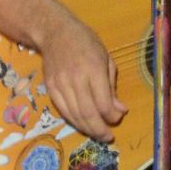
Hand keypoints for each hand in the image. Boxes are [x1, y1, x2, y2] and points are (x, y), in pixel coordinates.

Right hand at [37, 12, 127, 140]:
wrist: (55, 32)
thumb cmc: (85, 42)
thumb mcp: (106, 59)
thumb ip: (112, 87)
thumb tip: (120, 110)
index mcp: (93, 70)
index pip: (103, 103)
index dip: (112, 116)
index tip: (118, 118)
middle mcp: (75, 79)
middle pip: (87, 113)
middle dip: (99, 129)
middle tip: (107, 137)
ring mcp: (60, 84)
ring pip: (74, 115)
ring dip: (87, 129)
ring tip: (97, 134)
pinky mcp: (50, 88)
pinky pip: (62, 110)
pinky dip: (73, 121)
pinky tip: (82, 124)